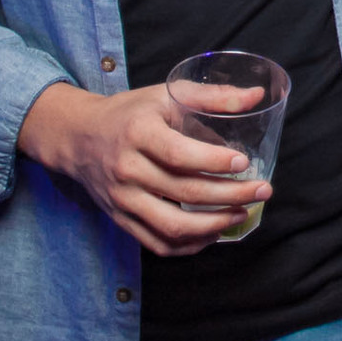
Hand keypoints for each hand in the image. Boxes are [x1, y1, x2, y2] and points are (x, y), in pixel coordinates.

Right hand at [16, 81, 267, 255]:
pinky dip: (189, 246)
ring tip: (242, 213)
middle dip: (230, 195)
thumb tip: (255, 97)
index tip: (244, 163)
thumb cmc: (130, 113)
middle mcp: (127, 169)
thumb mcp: (166, 95)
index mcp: (138, 133)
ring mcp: (123, 199)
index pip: (179, 155)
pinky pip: (157, 243)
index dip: (214, 163)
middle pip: (184, 192)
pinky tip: (213, 233)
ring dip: (214, 226)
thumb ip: (212, 96)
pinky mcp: (121, 219)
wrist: (79, 136)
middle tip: (262, 190)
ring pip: (172, 226)